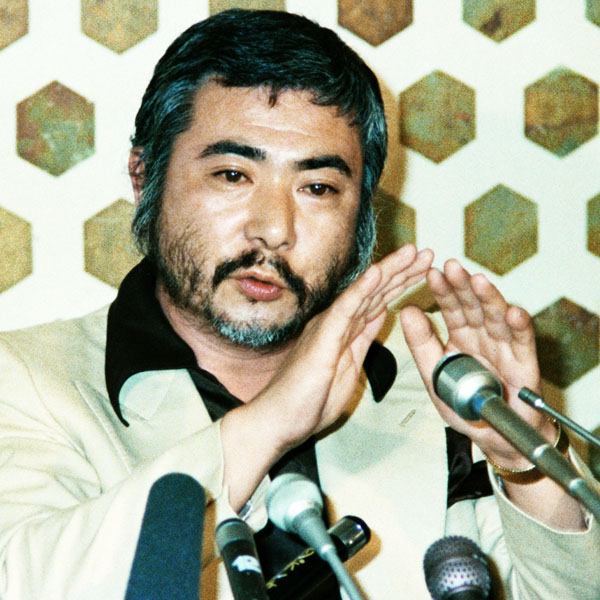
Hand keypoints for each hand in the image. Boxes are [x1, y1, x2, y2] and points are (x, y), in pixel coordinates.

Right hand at [221, 243, 432, 507]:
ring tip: (412, 252)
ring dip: (390, 272)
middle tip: (427, 252)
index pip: (377, 301)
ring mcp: (328, 327)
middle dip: (402, 271)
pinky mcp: (322, 338)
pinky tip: (378, 271)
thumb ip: (360, 342)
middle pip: (375, 292)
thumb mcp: (346, 370)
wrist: (277, 420)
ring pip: (364, 293)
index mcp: (344, 331)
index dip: (400, 284)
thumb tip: (376, 320)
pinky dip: (362, 289)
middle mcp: (335, 323)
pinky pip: (345, 309)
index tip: (423, 270)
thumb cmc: (307, 402)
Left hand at [399, 258, 553, 469]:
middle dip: (463, 286)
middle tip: (452, 267)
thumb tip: (405, 310)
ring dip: (489, 298)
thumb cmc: (465, 403)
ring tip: (478, 281)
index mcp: (461, 336)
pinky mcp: (524, 363)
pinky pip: (522, 343)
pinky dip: (519, 328)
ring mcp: (504, 347)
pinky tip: (513, 313)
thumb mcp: (434, 373)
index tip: (431, 273)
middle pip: (473, 306)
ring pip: (497, 317)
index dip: (442, 290)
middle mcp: (483, 336)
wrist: (493, 436)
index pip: (451, 307)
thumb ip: (421, 343)